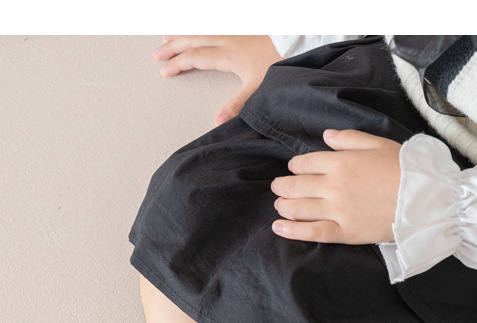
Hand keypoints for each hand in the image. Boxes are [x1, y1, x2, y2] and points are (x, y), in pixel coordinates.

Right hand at [153, 35, 281, 126]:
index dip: (178, 64)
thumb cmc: (279, 61)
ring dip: (183, 33)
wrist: (297, 41)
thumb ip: (237, 105)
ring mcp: (234, 31)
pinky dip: (200, 26)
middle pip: (192, 40)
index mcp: (227, 55)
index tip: (164, 71)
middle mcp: (227, 39)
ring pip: (201, 29)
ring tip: (167, 35)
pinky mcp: (242, 29)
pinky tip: (199, 29)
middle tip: (157, 53)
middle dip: (173, 47)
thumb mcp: (257, 87)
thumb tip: (218, 122)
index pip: (195, 58)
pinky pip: (213, 25)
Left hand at [270, 130, 401, 243]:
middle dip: (282, 186)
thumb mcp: (378, 144)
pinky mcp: (345, 232)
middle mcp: (334, 186)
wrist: (424, 200)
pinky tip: (278, 228)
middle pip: (296, 186)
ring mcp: (338, 210)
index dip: (295, 166)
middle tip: (278, 188)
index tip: (294, 169)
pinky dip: (292, 231)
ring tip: (279, 205)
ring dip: (283, 206)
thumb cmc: (405, 170)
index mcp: (340, 161)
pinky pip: (312, 232)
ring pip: (299, 208)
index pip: (305, 163)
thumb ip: (349, 139)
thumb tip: (326, 137)